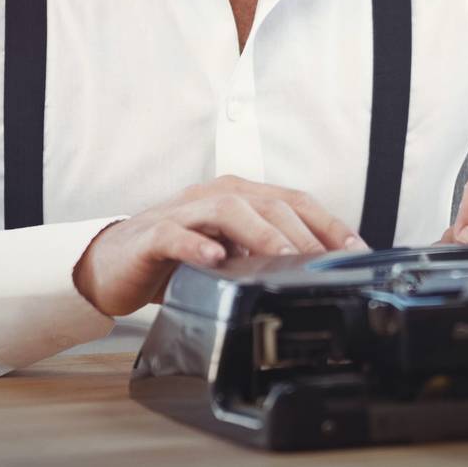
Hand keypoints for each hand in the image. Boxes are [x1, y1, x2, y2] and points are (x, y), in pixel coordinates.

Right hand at [72, 174, 368, 315]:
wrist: (113, 265)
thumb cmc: (175, 258)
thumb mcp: (230, 254)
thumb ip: (264, 254)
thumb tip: (315, 270)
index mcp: (238, 197)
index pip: (292, 200)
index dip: (326, 222)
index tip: (354, 249)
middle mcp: (213, 196)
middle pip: (266, 202)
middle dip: (301, 231)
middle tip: (323, 261)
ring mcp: (182, 212)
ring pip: (227, 209)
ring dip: (260, 233)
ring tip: (284, 257)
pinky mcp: (152, 235)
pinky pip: (176, 234)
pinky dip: (196, 244)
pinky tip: (215, 258)